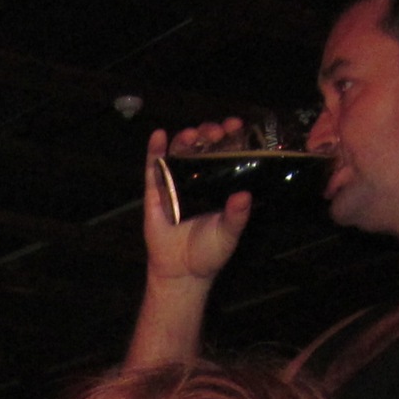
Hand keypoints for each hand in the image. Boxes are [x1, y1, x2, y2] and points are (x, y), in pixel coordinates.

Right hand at [143, 124, 252, 286]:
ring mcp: (175, 184)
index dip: (231, 137)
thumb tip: (244, 195)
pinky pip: (153, 169)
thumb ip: (237, 216)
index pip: (225, 154)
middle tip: (218, 131)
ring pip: (179, 153)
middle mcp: (197, 180)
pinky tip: (159, 135)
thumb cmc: (209, 253)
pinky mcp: (155, 193)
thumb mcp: (228, 234)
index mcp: (218, 185)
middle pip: (202, 147)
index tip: (236, 126)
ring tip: (194, 133)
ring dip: (186, 138)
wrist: (182, 272)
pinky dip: (155, 151)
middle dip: (210, 134)